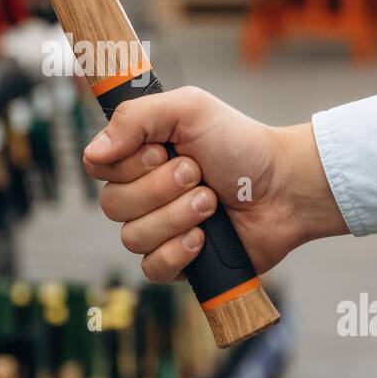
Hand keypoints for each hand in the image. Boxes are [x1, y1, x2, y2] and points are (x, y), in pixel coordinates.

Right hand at [82, 86, 347, 282]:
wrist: (284, 187)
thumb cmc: (240, 143)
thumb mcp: (189, 109)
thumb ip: (134, 118)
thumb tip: (93, 152)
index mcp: (138, 156)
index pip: (97, 166)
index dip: (126, 164)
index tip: (161, 152)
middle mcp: (141, 193)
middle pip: (112, 204)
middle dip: (160, 189)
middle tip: (197, 173)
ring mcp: (158, 229)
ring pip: (132, 237)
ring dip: (176, 217)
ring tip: (211, 202)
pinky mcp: (178, 262)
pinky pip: (152, 268)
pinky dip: (179, 251)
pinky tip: (204, 238)